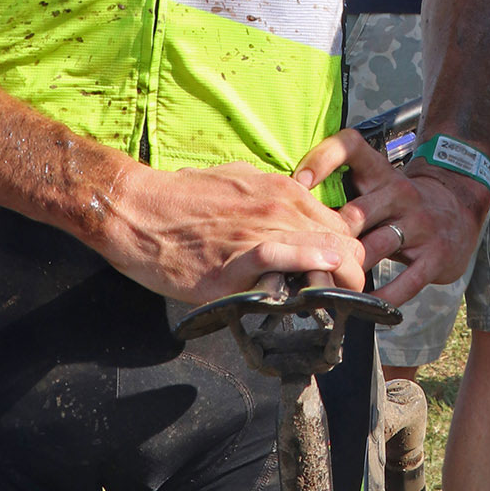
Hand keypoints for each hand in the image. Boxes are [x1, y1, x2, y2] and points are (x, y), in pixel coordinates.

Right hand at [103, 159, 368, 303]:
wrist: (137, 208)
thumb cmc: (183, 197)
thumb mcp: (239, 184)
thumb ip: (271, 201)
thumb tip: (290, 222)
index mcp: (284, 191)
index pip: (340, 226)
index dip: (348, 255)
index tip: (342, 275)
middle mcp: (282, 207)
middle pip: (346, 243)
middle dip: (352, 274)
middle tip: (343, 297)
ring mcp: (262, 231)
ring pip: (328, 253)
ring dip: (339, 284)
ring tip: (335, 307)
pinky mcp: (236, 259)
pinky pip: (284, 260)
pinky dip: (304, 273)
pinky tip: (312, 292)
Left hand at [295, 128, 488, 302]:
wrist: (460, 208)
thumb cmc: (401, 202)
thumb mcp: (377, 183)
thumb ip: (341, 189)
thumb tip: (286, 206)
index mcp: (380, 172)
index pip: (350, 146)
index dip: (321, 159)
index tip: (296, 184)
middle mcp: (400, 192)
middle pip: (353, 214)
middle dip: (324, 240)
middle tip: (298, 261)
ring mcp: (419, 224)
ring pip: (374, 248)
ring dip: (347, 271)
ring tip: (322, 290)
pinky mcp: (435, 255)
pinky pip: (406, 281)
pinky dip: (383, 297)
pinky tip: (363, 306)